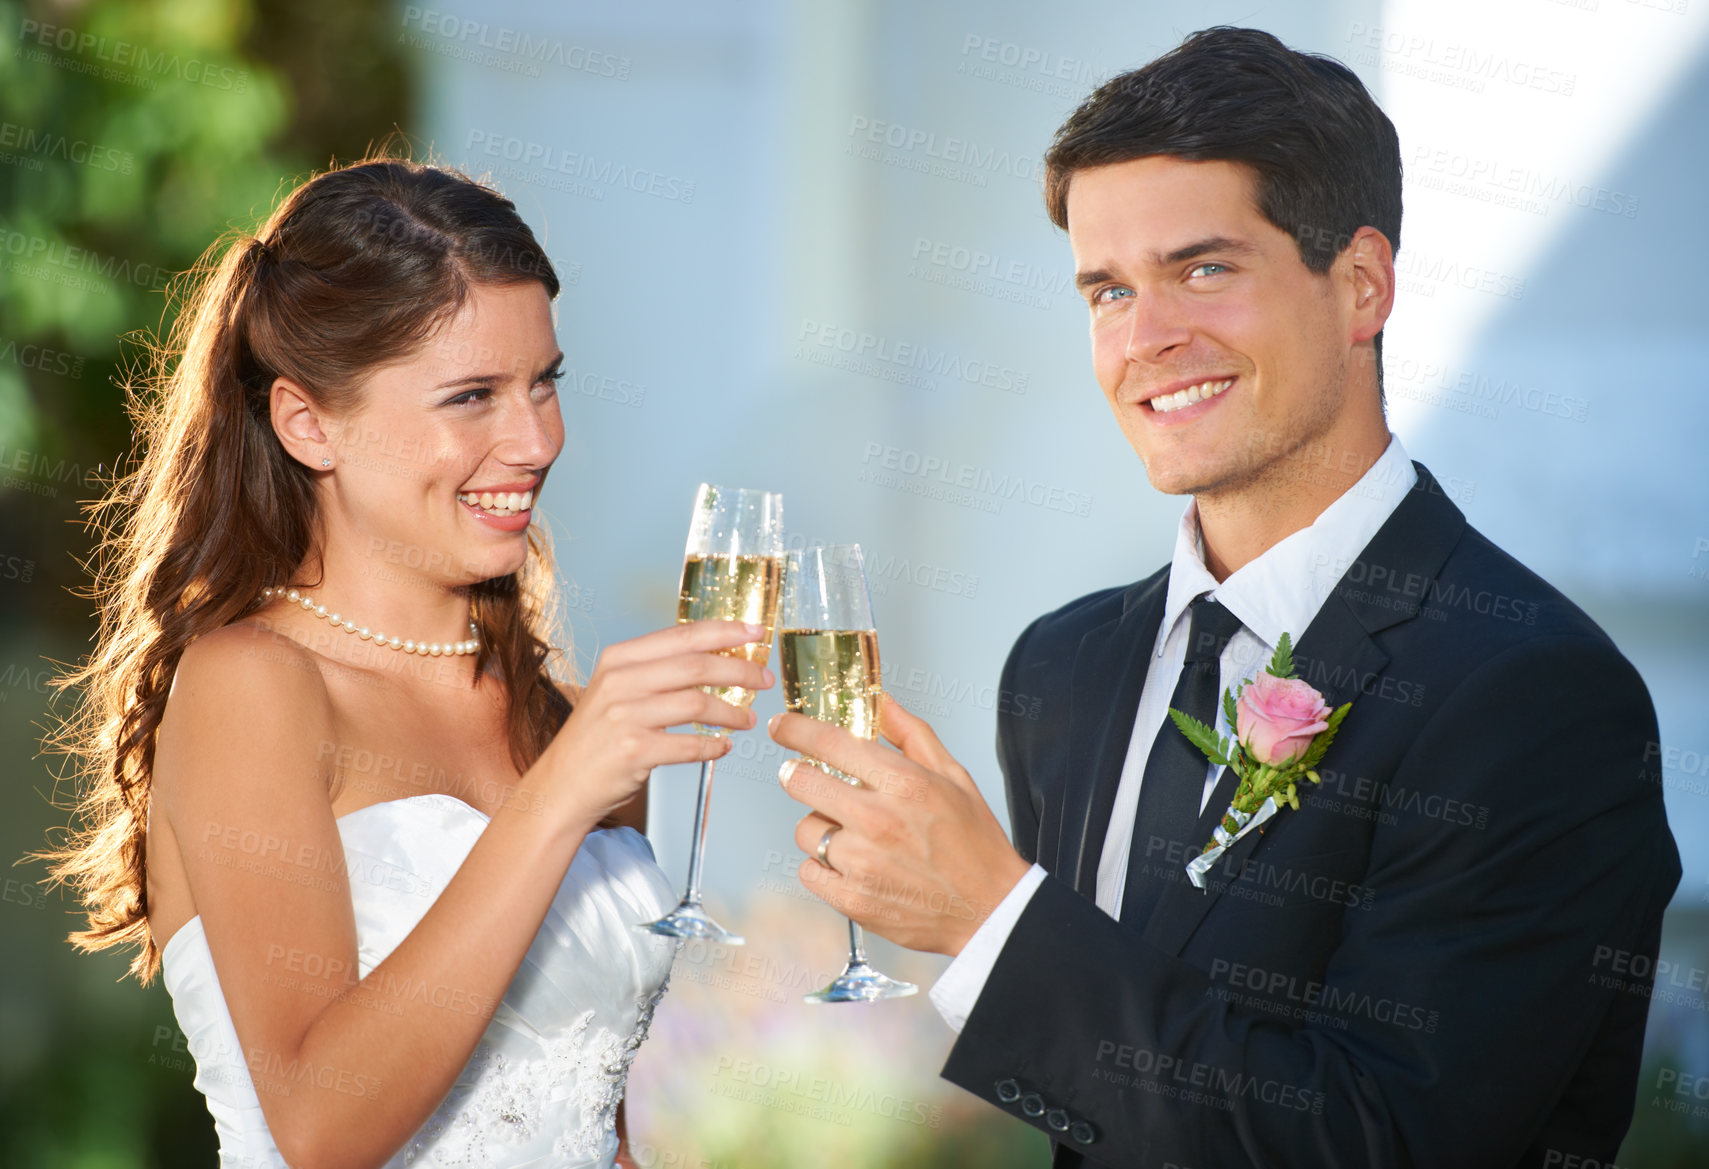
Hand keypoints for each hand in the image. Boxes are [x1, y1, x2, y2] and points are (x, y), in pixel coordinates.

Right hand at [538, 619, 771, 834]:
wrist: (562, 784)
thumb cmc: (598, 736)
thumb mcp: (616, 689)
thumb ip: (656, 670)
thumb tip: (715, 657)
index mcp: (619, 658)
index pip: (683, 635)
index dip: (725, 632)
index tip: (756, 632)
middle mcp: (620, 681)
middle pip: (696, 666)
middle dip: (739, 671)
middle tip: (764, 680)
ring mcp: (625, 716)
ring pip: (697, 704)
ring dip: (731, 713)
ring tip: (747, 720)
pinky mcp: (634, 751)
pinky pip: (689, 746)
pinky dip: (713, 747)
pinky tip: (722, 747)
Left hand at [770, 692, 1030, 955]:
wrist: (990, 910)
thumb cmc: (974, 842)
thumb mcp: (952, 775)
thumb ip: (910, 733)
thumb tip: (879, 701)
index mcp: (903, 783)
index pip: (829, 743)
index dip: (795, 729)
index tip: (782, 726)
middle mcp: (878, 820)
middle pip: (800, 782)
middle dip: (797, 775)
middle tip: (808, 779)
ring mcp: (862, 863)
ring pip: (805, 829)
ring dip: (820, 826)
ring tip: (852, 833)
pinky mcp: (852, 899)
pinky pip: (809, 871)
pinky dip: (823, 866)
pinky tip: (851, 864)